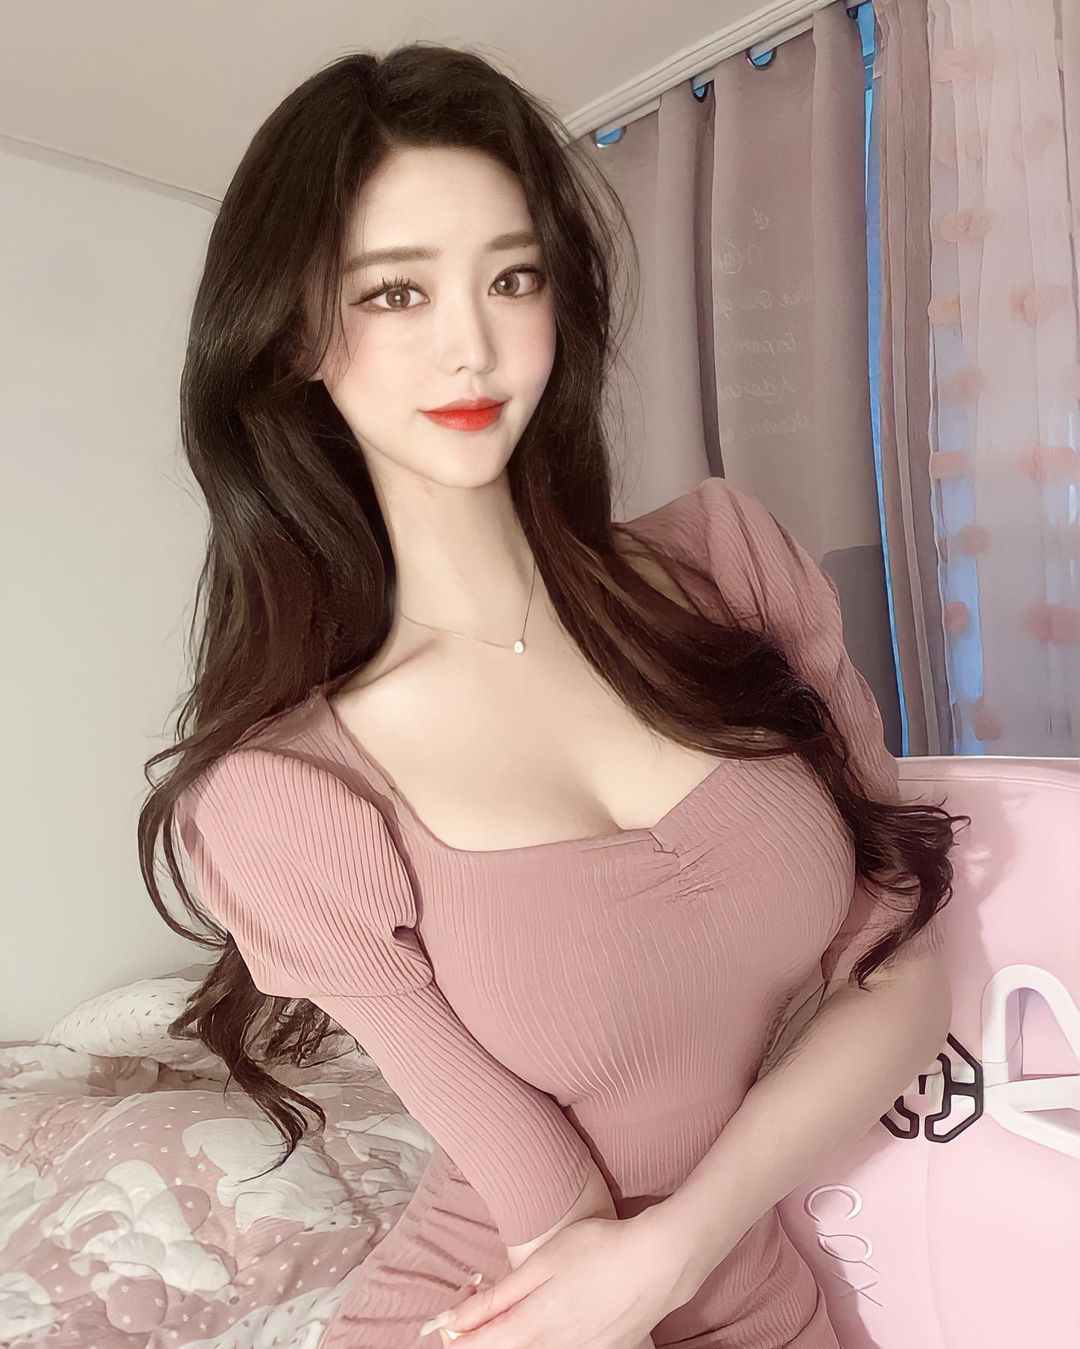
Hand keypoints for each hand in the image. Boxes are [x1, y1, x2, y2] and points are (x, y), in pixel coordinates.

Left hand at [418, 1214, 681, 1347]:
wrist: (660, 1261)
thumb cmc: (598, 1250)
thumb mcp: (541, 1265)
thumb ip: (495, 1298)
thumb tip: (450, 1320)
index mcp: (534, 1327)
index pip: (477, 1346)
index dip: (453, 1334)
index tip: (441, 1318)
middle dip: (480, 1331)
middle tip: (476, 1297)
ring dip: (511, 1332)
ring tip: (515, 1299)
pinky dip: (543, 1335)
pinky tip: (553, 1308)